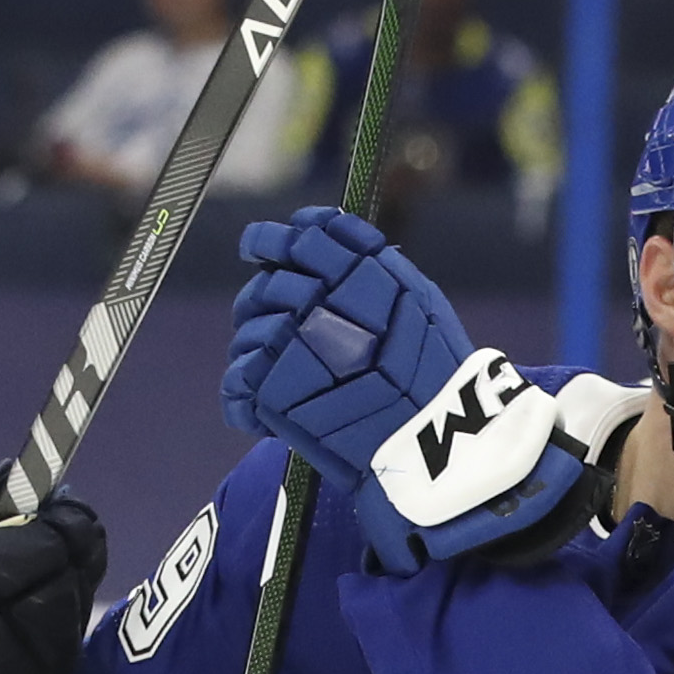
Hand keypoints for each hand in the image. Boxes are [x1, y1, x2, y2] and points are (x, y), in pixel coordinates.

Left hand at [223, 206, 473, 490]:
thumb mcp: (419, 297)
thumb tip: (325, 232)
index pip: (301, 237)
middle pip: (266, 285)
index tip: (261, 248)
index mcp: (357, 271)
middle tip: (270, 324)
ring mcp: (293, 344)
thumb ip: (373, 263)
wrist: (434, 441)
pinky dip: (244, 394)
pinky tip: (263, 405)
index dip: (274, 239)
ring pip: (248, 331)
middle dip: (261, 300)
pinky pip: (238, 380)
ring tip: (282, 377)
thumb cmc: (434, 376)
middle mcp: (320, 299)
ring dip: (256, 350)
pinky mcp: (274, 389)